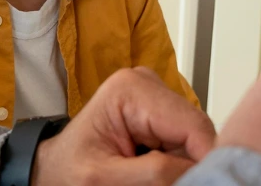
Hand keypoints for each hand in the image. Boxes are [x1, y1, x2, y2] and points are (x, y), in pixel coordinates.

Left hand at [32, 67, 215, 185]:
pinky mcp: (161, 115)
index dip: (205, 160)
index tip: (204, 183)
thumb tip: (198, 170)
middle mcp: (148, 85)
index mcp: (131, 89)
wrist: (56, 169)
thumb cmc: (68, 169)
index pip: (193, 125)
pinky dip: (178, 164)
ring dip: (183, 166)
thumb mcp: (104, 178)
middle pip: (197, 132)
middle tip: (169, 184)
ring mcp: (157, 98)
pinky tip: (154, 172)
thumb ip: (154, 173)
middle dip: (191, 164)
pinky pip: (186, 144)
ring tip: (150, 178)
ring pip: (195, 140)